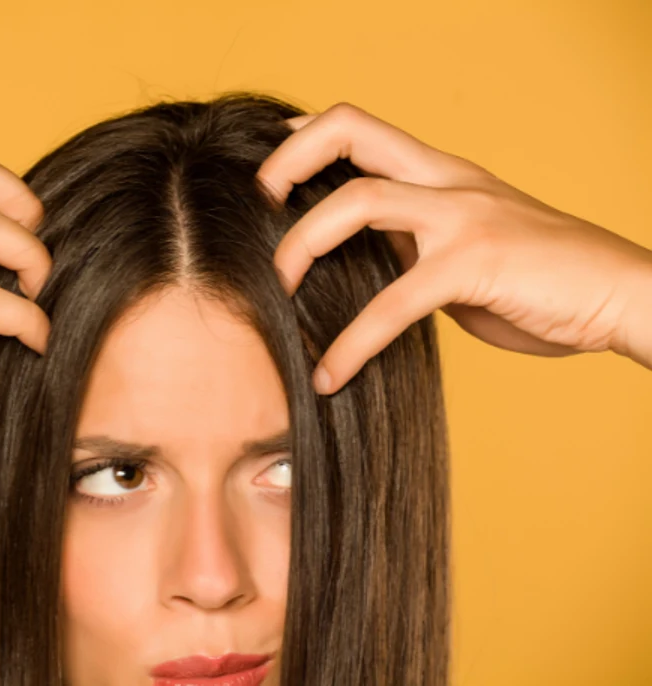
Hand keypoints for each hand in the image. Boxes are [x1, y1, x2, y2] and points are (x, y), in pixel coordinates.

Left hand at [256, 103, 651, 394]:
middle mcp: (447, 180)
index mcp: (441, 174)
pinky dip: (351, 343)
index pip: (361, 128)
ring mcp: (462, 216)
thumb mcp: (464, 247)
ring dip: (301, 245)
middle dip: (288, 161)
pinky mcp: (474, 264)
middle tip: (255, 209)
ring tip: (275, 292)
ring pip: (359, 202)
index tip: (269, 174)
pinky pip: (392, 303)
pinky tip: (329, 376)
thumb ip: (414, 244)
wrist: (619, 294)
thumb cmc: (539, 278)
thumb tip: (363, 261)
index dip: (306, 140)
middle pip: (352, 130)